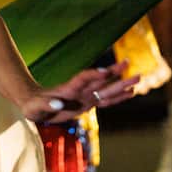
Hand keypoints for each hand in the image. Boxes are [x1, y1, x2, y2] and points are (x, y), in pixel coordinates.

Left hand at [20, 61, 138, 123]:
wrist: (33, 103)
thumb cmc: (33, 106)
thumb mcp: (36, 107)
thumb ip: (47, 105)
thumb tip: (58, 104)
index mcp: (67, 90)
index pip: (82, 79)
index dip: (92, 75)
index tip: (104, 71)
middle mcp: (79, 91)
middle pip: (100, 81)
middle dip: (115, 75)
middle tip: (130, 64)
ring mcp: (85, 97)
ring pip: (107, 89)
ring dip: (121, 84)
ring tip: (138, 76)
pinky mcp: (87, 104)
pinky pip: (106, 100)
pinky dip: (118, 97)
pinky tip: (130, 92)